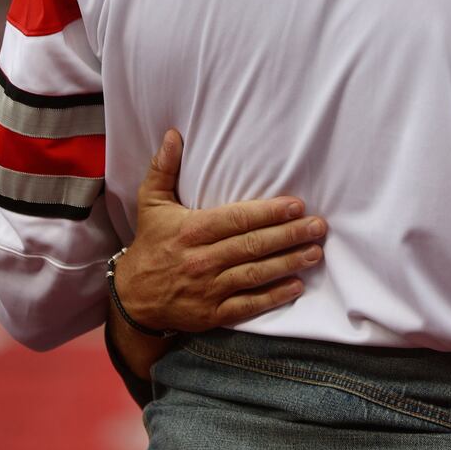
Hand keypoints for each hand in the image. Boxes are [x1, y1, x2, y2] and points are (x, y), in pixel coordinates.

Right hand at [113, 129, 327, 333]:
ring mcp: (208, 289)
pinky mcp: (212, 314)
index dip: (268, 213)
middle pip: (252, 245)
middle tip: (317, 226)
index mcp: (191, 231)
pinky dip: (273, 297)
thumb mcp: (151, 204)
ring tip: (315, 253)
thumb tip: (173, 135)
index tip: (296, 205)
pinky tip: (296, 286)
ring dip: (288, 263)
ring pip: (255, 274)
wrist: (132, 298)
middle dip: (289, 235)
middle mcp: (201, 260)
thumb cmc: (150, 245)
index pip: (236, 219)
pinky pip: (247, 306)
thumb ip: (163, 169)